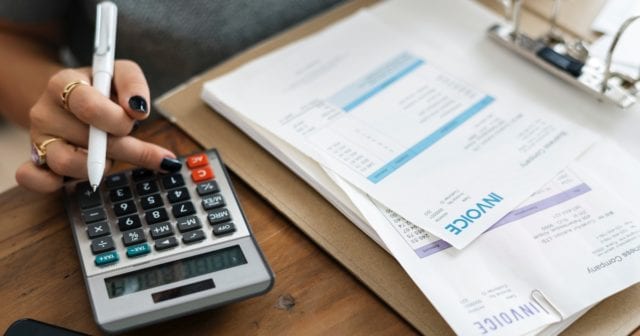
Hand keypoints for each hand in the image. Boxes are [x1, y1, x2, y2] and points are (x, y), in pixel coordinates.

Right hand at [15, 60, 181, 191]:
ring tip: (114, 156)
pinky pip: (36, 180)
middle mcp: (44, 112)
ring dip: (102, 165)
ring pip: (67, 163)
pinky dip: (55, 184)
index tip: (137, 119)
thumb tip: (138, 110)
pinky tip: (85, 176)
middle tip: (156, 155)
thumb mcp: (119, 73)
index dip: (117, 119)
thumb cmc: (101, 88)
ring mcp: (38, 139)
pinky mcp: (35, 163)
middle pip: (87, 140)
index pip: (87, 106)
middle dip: (127, 148)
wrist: (68, 99)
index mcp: (62, 84)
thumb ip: (133, 83)